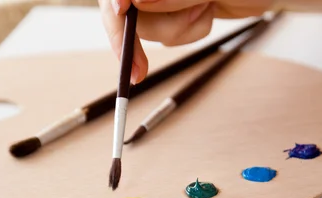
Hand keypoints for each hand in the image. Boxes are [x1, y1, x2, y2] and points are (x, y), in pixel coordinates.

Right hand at [98, 0, 273, 83]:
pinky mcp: (175, 10)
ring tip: (206, 8)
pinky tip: (207, 13)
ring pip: (148, 26)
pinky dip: (190, 31)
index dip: (113, 2)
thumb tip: (135, 2)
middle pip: (125, 11)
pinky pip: (168, 34)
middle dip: (149, 27)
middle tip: (140, 68)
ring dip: (179, 27)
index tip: (120, 12)